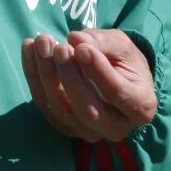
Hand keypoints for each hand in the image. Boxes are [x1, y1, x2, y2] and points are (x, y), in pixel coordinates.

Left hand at [22, 29, 158, 141]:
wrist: (120, 80)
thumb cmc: (125, 61)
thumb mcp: (122, 46)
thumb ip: (103, 42)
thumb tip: (76, 38)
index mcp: (141, 106)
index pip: (118, 93)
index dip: (98, 71)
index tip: (81, 47)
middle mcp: (117, 128)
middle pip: (88, 110)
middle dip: (69, 77)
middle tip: (57, 47)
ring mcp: (89, 132)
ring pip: (63, 110)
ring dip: (46, 75)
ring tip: (40, 42)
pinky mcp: (66, 127)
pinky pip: (46, 107)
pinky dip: (34, 77)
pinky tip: (29, 49)